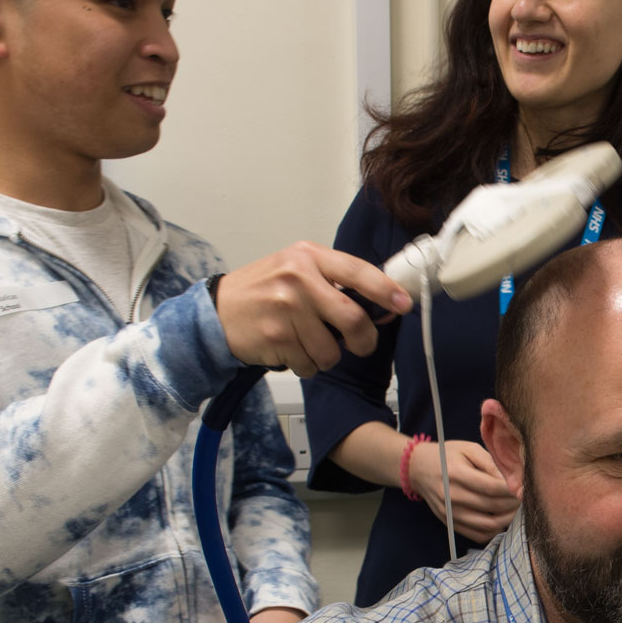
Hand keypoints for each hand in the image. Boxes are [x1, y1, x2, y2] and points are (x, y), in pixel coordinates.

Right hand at [216, 243, 412, 376]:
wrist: (217, 312)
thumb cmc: (265, 292)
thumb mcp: (297, 271)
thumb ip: (336, 283)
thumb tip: (384, 307)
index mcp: (308, 256)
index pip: (357, 271)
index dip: (385, 290)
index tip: (404, 304)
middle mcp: (298, 278)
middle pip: (353, 318)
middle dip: (364, 340)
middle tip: (360, 345)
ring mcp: (285, 308)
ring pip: (332, 350)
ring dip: (327, 357)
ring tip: (308, 343)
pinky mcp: (276, 337)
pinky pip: (310, 365)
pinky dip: (306, 365)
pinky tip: (290, 349)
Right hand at [408, 439, 518, 543]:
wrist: (418, 469)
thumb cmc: (447, 455)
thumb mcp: (469, 449)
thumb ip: (491, 463)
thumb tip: (513, 479)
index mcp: (456, 473)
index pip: (492, 487)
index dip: (513, 489)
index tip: (526, 487)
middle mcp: (451, 496)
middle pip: (492, 506)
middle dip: (514, 504)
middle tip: (525, 497)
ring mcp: (449, 513)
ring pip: (488, 525)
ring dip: (508, 519)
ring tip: (517, 509)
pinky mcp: (449, 524)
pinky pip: (478, 535)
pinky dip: (494, 531)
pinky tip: (503, 519)